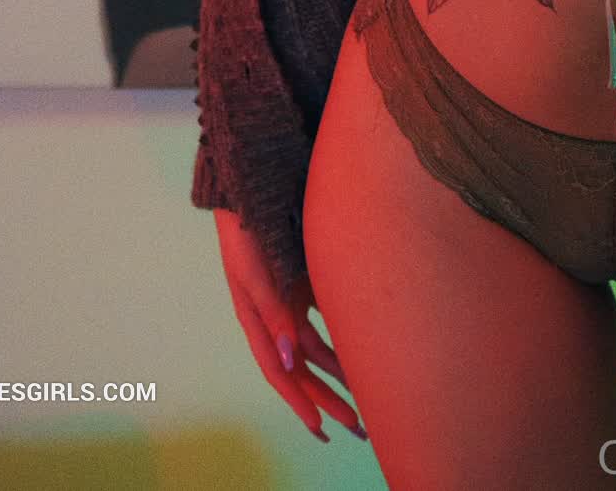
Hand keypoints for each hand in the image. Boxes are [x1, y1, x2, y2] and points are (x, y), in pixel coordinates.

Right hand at [213, 208, 366, 445]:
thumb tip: (292, 361)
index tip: (321, 428)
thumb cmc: (248, 231)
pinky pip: (329, 317)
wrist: (254, 188)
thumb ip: (273, 314)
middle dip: (327, 398)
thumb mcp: (255, 274)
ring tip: (367, 395)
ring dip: (340, 371)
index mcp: (256, 321)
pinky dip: (345, 335)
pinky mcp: (306, 281)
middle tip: (357, 425)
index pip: (281, 372)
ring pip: (319, 348)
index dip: (300, 401)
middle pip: (304, 369)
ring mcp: (291, 300)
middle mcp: (275, 317)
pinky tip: (367, 347)